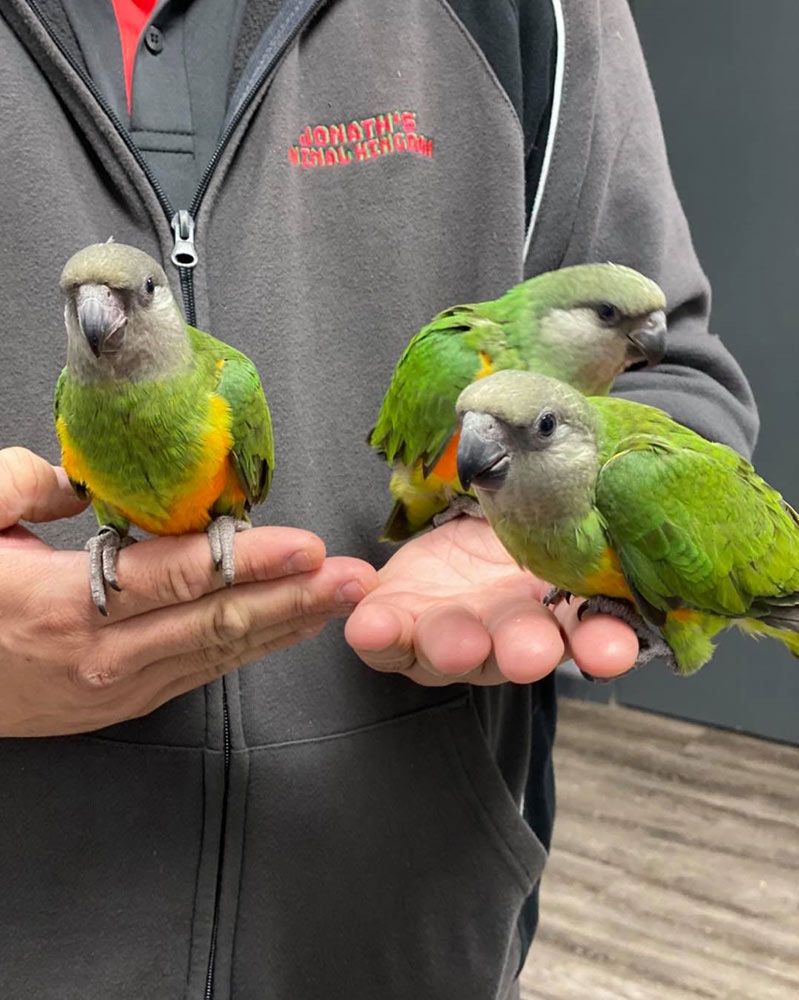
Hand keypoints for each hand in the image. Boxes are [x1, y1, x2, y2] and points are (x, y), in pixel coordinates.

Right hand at [0, 447, 376, 736]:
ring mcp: (119, 687)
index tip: (306, 546)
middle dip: (295, 596)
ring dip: (287, 623)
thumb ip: (28, 485)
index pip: (178, 578)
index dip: (248, 562)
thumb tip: (91, 477)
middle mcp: (103, 654)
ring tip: (340, 599)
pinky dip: (252, 648)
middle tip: (353, 576)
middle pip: (217, 621)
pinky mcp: (125, 702)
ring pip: (220, 653)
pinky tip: (288, 627)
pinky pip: (202, 671)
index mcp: (66, 604)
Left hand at [345, 516, 638, 685]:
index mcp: (564, 606)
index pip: (595, 635)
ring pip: (452, 648)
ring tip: (454, 644)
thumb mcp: (565, 489)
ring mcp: (451, 631)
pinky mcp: (398, 622)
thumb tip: (625, 471)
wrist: (469, 510)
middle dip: (525, 650)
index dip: (605, 645)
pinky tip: (365, 609)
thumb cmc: (533, 503)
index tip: (611, 652)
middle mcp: (509, 629)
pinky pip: (383, 636)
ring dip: (453, 647)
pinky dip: (376, 629)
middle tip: (530, 652)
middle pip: (521, 648)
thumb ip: (590, 499)